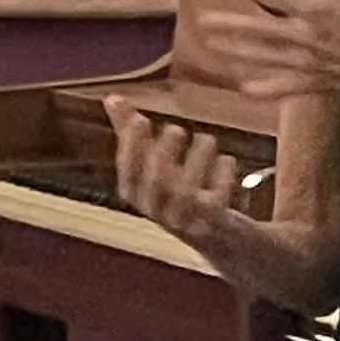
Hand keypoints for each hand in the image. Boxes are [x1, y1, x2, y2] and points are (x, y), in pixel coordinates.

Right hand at [105, 100, 259, 265]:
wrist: (224, 242)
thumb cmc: (185, 196)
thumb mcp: (158, 165)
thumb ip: (133, 133)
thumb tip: (111, 98)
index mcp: (142, 198)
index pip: (128, 175)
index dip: (131, 149)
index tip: (138, 119)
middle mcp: (161, 214)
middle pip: (154, 187)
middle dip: (162, 156)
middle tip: (176, 129)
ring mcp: (189, 224)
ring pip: (185, 197)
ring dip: (196, 164)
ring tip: (207, 139)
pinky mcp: (217, 229)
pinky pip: (217, 207)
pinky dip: (221, 181)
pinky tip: (228, 160)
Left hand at [200, 0, 339, 108]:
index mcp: (319, 10)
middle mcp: (307, 37)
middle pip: (261, 31)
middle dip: (230, 26)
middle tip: (202, 22)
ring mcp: (308, 63)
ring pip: (265, 58)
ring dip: (237, 52)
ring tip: (211, 47)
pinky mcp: (314, 82)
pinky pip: (285, 87)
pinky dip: (265, 89)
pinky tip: (244, 88)